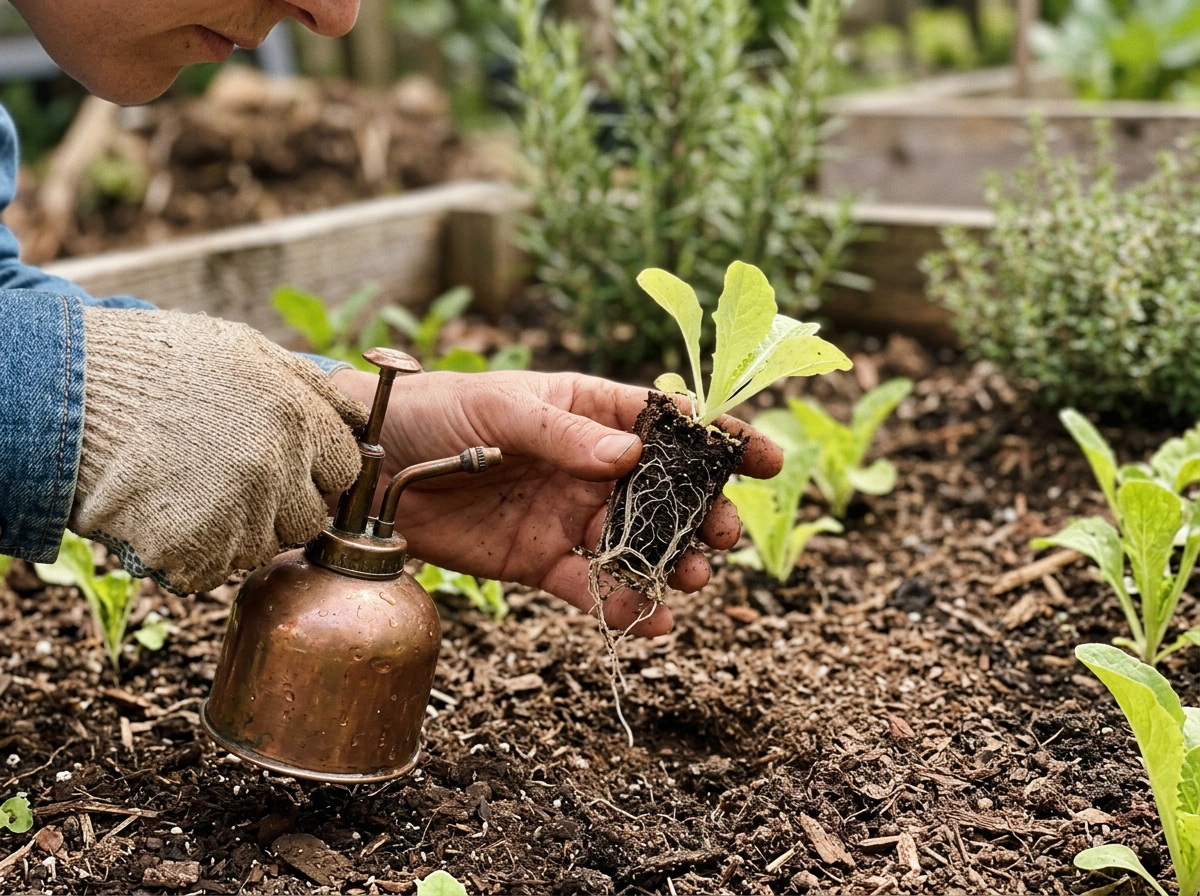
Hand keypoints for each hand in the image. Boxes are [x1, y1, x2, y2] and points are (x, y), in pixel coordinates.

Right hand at [72, 308, 366, 593]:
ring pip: (261, 547)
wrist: (71, 391)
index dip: (316, 466)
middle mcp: (275, 470)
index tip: (286, 459)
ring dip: (235, 531)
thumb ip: (310, 387)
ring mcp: (234, 514)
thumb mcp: (249, 351)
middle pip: (307, 518)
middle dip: (280, 505)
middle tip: (232, 479)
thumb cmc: (161, 364)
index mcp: (297, 419)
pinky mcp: (192, 550)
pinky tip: (169, 514)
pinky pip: (212, 570)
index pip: (345, 468)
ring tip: (193, 490)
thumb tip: (358, 417)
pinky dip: (192, 554)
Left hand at [332, 369, 782, 635]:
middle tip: (721, 536)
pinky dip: (623, 607)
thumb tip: (632, 455)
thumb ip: (565, 432)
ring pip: (637, 545)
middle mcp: (588, 466)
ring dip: (671, 563)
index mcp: (587, 413)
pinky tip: (651, 621)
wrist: (368, 467)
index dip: (718, 440)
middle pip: (664, 493)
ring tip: (690, 579)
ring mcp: (568, 516)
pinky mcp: (540, 561)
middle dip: (702, 514)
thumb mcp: (499, 408)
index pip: (666, 424)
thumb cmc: (433, 412)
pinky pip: (592, 587)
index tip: (763, 459)